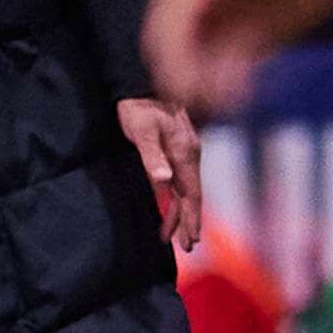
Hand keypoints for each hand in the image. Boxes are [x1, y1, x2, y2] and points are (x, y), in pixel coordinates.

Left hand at [116, 98, 202, 252]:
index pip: (192, 194)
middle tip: (187, 247)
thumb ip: (152, 156)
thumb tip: (164, 181)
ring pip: (186, 190)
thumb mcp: (142, 130)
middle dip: (190, 222)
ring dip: (182, 213)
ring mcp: (184, 153)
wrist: (141, 86)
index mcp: (185, 154)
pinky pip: (180, 180)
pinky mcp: (176, 150)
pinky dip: (176, 198)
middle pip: (193, 196)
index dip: (191, 218)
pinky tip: (169, 209)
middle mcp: (190, 155)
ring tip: (175, 237)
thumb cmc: (139, 108)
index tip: (191, 240)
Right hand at [144, 0, 332, 116]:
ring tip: (216, 103)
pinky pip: (232, 65)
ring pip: (201, 57)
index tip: (176, 75)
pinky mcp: (250, 36)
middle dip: (176, 70)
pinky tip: (238, 98)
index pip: (170, 13)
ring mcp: (228, 18)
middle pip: (176, 39)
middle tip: (187, 100)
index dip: (168, 46)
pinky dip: (230, 84)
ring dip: (202, 82)